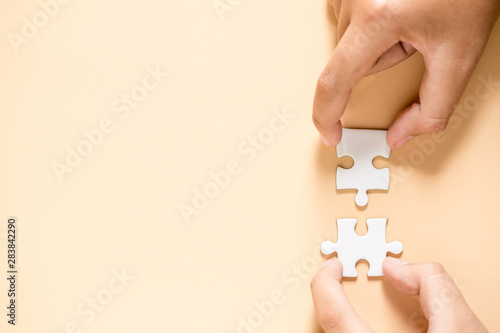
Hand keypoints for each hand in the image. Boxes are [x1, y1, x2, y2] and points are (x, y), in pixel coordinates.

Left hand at [310, 258, 486, 331]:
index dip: (327, 284)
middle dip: (336, 300)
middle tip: (342, 280)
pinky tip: (373, 327)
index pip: (332, 314)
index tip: (333, 268)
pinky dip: (360, 331)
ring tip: (354, 303)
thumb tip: (398, 269)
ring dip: (346, 320)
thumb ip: (430, 284)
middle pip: (334, 327)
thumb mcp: (460, 324)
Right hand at [313, 0, 499, 148]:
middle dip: (380, 60)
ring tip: (406, 17)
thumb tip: (402, 134)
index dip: (328, 115)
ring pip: (347, 41)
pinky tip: (391, 10)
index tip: (331, 133)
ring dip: (373, 41)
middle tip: (413, 37)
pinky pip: (346, 19)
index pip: (335, 81)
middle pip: (349, 61)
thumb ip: (433, 106)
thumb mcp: (459, 54)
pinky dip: (366, 24)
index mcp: (377, 18)